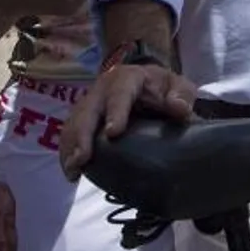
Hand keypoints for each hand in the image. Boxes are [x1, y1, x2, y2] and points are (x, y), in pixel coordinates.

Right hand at [59, 63, 196, 180]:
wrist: (150, 85)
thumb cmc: (164, 89)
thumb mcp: (179, 88)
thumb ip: (182, 96)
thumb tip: (179, 109)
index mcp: (128, 77)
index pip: (120, 93)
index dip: (115, 111)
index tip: (113, 133)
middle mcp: (103, 88)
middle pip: (88, 109)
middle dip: (83, 134)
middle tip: (82, 158)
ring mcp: (90, 102)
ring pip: (75, 122)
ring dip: (70, 146)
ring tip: (73, 170)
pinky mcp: (82, 118)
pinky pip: (70, 133)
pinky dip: (67, 152)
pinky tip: (72, 172)